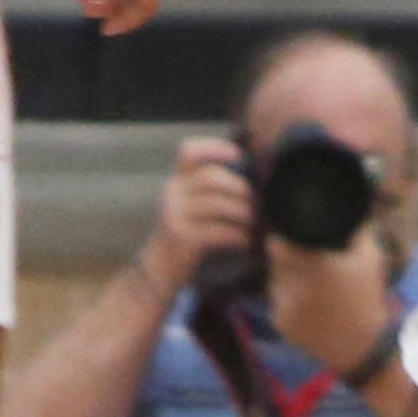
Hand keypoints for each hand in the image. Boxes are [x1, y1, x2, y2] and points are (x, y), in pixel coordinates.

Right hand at [139, 135, 252, 293]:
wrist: (160, 268)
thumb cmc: (188, 234)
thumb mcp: (194, 206)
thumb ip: (214, 190)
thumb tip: (257, 179)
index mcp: (178, 181)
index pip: (189, 152)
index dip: (214, 148)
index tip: (239, 156)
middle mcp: (173, 192)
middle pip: (211, 177)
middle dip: (240, 187)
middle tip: (256, 203)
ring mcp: (174, 214)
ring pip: (217, 204)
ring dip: (243, 213)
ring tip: (253, 223)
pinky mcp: (181, 237)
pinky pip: (218, 231)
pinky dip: (237, 235)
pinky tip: (244, 241)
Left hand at [267, 221, 397, 377]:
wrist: (361, 347)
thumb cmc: (367, 299)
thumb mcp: (371, 260)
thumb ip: (358, 231)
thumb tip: (351, 212)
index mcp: (310, 263)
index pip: (276, 242)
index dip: (282, 236)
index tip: (290, 235)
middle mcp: (290, 281)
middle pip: (274, 260)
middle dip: (285, 256)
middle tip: (303, 259)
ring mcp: (281, 304)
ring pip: (274, 280)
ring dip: (285, 277)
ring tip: (307, 282)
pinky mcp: (278, 322)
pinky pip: (277, 301)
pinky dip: (287, 299)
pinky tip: (307, 304)